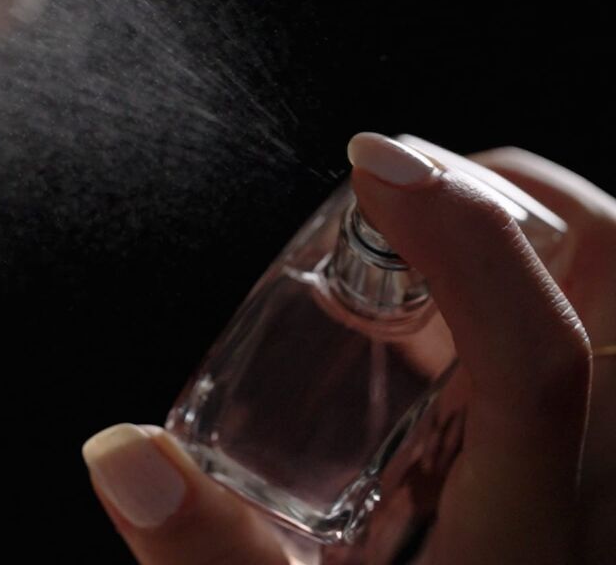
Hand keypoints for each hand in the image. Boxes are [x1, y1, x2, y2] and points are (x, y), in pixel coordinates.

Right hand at [83, 133, 612, 563]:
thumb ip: (204, 561)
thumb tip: (121, 452)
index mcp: (521, 550)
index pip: (536, 365)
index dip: (462, 239)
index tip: (371, 162)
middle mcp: (592, 523)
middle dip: (530, 212)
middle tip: (409, 192)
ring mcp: (601, 516)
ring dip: (549, 253)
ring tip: (426, 248)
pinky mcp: (584, 516)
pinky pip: (598, 381)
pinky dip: (546, 311)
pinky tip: (439, 341)